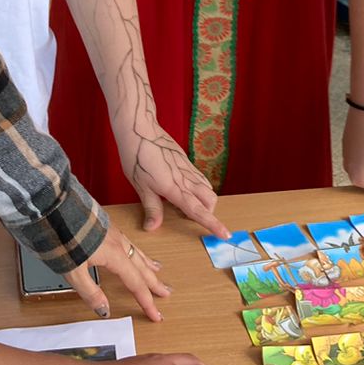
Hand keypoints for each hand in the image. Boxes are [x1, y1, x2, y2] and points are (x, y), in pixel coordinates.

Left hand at [65, 225, 171, 321]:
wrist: (54, 207)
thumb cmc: (63, 238)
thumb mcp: (74, 272)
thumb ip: (90, 292)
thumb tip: (104, 310)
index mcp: (114, 256)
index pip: (136, 284)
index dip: (146, 301)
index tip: (156, 315)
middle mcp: (118, 243)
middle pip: (141, 268)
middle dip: (154, 283)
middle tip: (166, 293)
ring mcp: (113, 233)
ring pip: (137, 252)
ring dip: (148, 265)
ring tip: (157, 271)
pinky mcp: (106, 226)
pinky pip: (129, 242)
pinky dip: (137, 250)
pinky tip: (133, 249)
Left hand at [116, 119, 227, 237]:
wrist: (140, 129)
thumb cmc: (137, 157)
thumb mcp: (140, 186)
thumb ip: (151, 207)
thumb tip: (153, 228)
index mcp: (175, 188)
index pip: (198, 211)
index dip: (212, 224)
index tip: (226, 235)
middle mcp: (186, 179)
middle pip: (210, 200)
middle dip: (208, 213)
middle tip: (189, 219)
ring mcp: (187, 168)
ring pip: (207, 188)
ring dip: (205, 200)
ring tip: (186, 205)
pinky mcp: (185, 160)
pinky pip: (200, 177)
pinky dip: (199, 188)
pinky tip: (184, 188)